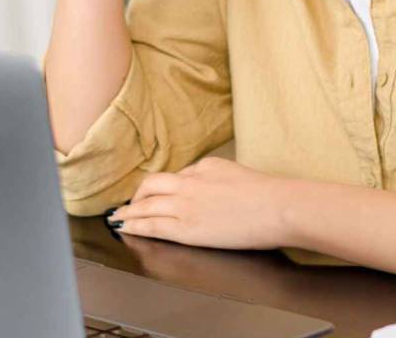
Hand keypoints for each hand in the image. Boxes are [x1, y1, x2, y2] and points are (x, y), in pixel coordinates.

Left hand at [109, 156, 291, 250]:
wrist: (278, 207)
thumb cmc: (268, 194)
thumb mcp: (237, 173)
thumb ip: (217, 178)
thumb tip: (208, 189)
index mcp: (204, 167)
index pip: (177, 176)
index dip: (164, 188)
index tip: (156, 193)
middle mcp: (189, 182)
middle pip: (152, 185)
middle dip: (138, 195)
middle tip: (130, 204)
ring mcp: (185, 205)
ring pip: (146, 204)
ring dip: (129, 211)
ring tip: (118, 217)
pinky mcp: (185, 228)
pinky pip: (152, 225)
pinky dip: (135, 225)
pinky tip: (125, 228)